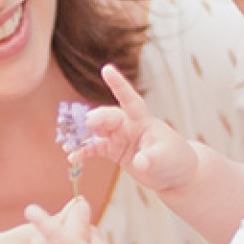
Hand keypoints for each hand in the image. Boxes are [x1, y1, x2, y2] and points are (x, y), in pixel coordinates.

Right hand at [71, 63, 199, 192]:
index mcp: (143, 121)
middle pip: (108, 117)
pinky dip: (83, 151)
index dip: (119, 84)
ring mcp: (120, 137)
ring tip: (67, 143)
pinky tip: (72, 157)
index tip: (106, 69)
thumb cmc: (175, 160)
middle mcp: (129, 125)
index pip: (130, 100)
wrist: (176, 174)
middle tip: (86, 125)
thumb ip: (152, 160)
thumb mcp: (166, 160)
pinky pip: (95, 148)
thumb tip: (140, 162)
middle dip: (95, 119)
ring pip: (97, 131)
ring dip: (82, 136)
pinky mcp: (115, 150)